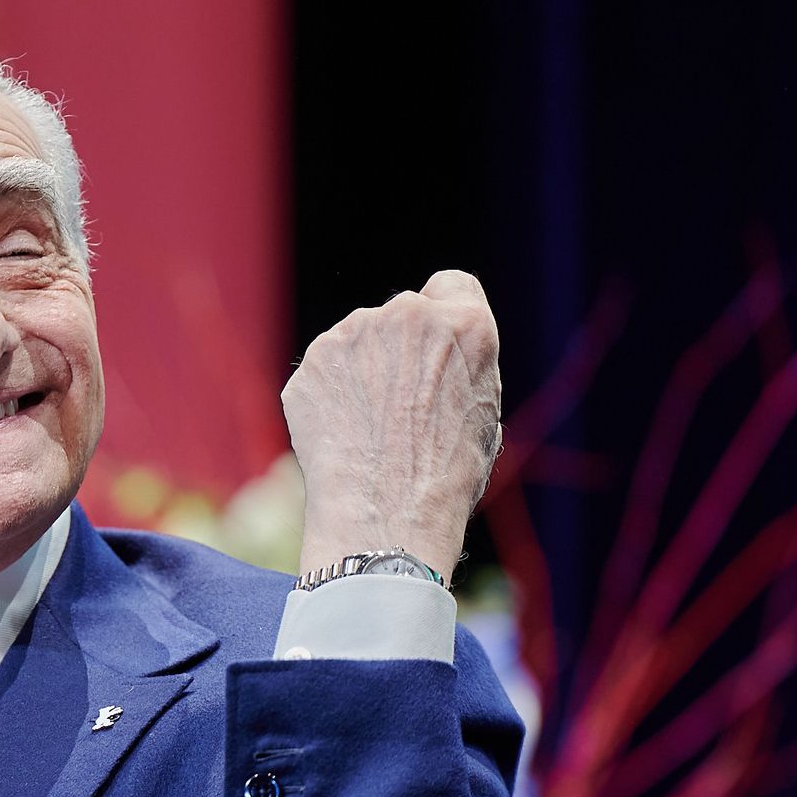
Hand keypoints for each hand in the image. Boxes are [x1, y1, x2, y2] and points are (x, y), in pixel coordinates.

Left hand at [282, 269, 503, 581]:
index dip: (444, 316)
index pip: (452, 285)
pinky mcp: (313, 360)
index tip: (435, 346)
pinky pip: (325, 370)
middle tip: (401, 405)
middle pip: (403, 315)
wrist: (385, 510)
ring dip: (363, 370)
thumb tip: (436, 362)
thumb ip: (458, 367)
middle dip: (400, 348)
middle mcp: (409, 314)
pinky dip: (329, 394)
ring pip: (359, 341)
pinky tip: (341, 435)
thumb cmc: (445, 476)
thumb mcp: (482, 413)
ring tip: (371, 429)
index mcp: (466, 323)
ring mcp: (355, 332)